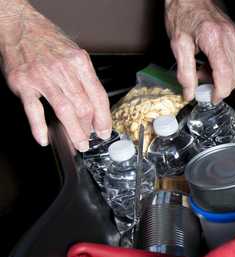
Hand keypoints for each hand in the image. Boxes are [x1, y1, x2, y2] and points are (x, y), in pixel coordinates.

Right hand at [0, 1, 110, 150]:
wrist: (20, 25)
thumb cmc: (48, 40)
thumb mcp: (75, 54)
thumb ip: (84, 78)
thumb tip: (94, 105)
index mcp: (80, 63)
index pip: (98, 96)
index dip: (104, 118)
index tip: (104, 130)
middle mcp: (63, 70)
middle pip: (83, 106)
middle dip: (89, 128)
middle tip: (90, 139)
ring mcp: (42, 77)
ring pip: (65, 110)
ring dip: (74, 131)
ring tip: (79, 143)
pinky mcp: (23, 83)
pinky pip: (34, 110)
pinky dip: (39, 128)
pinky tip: (44, 139)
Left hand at [165, 0, 234, 101]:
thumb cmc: (181, 15)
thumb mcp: (177, 45)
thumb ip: (185, 72)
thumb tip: (189, 93)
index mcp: (213, 39)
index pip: (225, 75)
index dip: (220, 92)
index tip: (211, 98)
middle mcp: (229, 37)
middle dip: (222, 85)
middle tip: (204, 82)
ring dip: (223, 76)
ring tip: (204, 68)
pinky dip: (226, 66)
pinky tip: (211, 60)